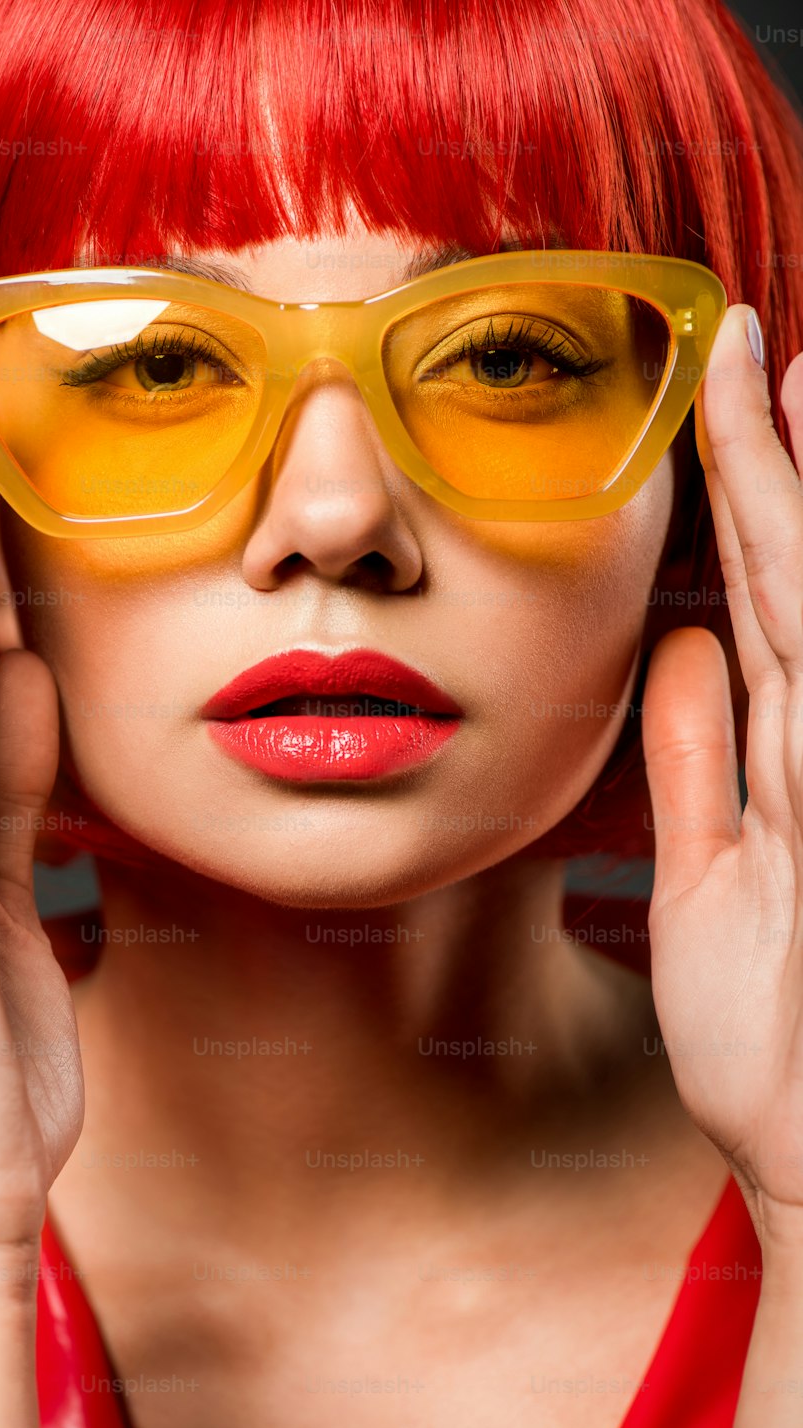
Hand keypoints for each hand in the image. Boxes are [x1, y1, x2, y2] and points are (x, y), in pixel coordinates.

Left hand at [642, 303, 802, 1253]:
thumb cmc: (771, 1035)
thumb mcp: (715, 875)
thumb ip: (698, 761)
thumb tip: (680, 648)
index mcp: (793, 755)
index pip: (770, 597)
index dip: (750, 498)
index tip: (725, 404)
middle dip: (780, 458)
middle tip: (751, 347)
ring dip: (796, 494)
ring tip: (775, 380)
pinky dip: (797, 585)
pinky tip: (784, 512)